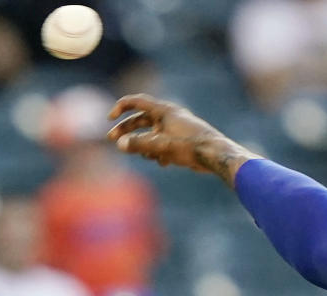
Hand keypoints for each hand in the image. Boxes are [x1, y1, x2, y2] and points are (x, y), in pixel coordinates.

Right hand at [107, 94, 259, 183]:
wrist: (216, 155)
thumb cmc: (190, 146)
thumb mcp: (161, 146)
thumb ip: (139, 144)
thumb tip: (120, 144)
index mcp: (164, 110)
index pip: (136, 102)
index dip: (121, 107)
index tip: (110, 119)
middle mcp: (169, 116)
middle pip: (141, 120)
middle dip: (127, 131)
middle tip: (113, 141)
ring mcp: (176, 128)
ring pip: (152, 135)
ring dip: (145, 146)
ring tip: (148, 156)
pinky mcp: (183, 140)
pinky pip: (164, 144)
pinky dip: (159, 152)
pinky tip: (163, 163)